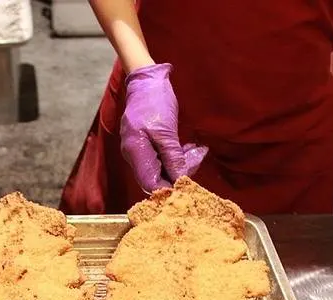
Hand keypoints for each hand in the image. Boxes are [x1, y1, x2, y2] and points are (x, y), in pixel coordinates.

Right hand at [120, 63, 206, 191]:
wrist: (146, 80)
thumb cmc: (154, 101)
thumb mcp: (166, 130)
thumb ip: (172, 156)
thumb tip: (180, 178)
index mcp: (135, 152)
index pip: (151, 183)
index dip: (169, 186)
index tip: (189, 179)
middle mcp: (134, 155)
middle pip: (157, 178)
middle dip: (179, 172)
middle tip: (198, 156)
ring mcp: (139, 150)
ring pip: (161, 168)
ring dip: (181, 162)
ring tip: (196, 150)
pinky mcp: (145, 144)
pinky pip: (161, 158)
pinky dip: (176, 155)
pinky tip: (189, 147)